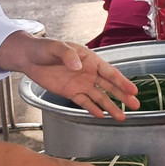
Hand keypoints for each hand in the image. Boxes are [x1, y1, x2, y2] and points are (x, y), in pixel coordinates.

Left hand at [0, 33, 139, 119]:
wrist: (30, 58)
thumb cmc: (45, 48)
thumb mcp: (57, 48)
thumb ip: (68, 56)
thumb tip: (79, 68)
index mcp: (90, 59)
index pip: (110, 72)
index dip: (122, 82)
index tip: (133, 90)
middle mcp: (89, 73)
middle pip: (109, 87)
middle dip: (123, 96)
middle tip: (135, 105)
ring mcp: (81, 84)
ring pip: (99, 97)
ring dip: (110, 107)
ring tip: (122, 117)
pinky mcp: (71, 93)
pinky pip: (84, 102)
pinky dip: (92, 109)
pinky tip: (101, 116)